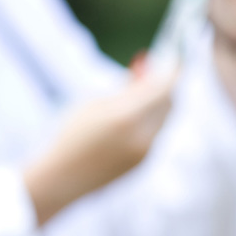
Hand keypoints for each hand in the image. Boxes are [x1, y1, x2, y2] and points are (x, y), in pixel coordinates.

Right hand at [24, 56, 177, 224]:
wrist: (61, 179)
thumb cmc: (71, 135)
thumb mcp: (96, 103)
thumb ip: (127, 87)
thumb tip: (149, 69)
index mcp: (127, 116)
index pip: (164, 87)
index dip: (172, 69)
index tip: (173, 57)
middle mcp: (142, 136)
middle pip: (169, 103)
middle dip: (166, 85)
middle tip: (158, 70)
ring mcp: (145, 152)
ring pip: (165, 119)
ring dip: (160, 102)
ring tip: (142, 90)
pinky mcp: (143, 163)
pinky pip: (156, 134)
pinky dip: (153, 119)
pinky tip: (138, 112)